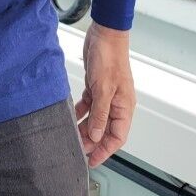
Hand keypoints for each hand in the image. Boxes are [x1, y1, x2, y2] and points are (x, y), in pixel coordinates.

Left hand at [75, 22, 135, 167]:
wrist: (105, 34)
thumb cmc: (110, 57)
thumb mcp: (103, 88)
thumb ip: (99, 114)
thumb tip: (95, 137)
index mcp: (124, 107)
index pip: (117, 137)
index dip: (105, 151)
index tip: (91, 161)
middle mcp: (116, 103)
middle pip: (105, 130)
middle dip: (92, 142)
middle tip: (76, 150)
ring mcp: (106, 95)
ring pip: (95, 119)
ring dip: (84, 128)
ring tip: (71, 136)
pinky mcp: (96, 87)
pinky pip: (89, 106)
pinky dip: (81, 112)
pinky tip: (71, 116)